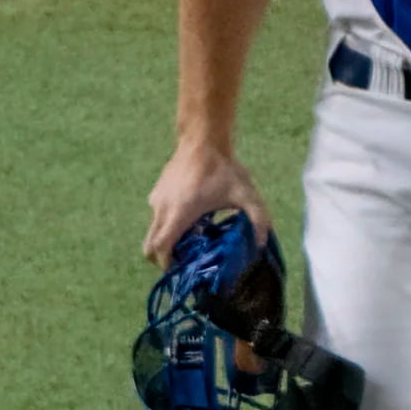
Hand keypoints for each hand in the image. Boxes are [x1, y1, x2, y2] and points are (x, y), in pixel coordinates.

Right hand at [143, 141, 267, 264]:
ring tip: (192, 237)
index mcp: (179, 214)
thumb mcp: (246, 194)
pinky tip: (189, 218)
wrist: (203, 139)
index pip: (161, 249)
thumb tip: (262, 244)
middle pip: (149, 246)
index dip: (168, 264)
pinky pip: (156, 217)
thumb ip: (258, 219)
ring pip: (152, 232)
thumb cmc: (224, 168)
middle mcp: (162, 209)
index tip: (183, 270)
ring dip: (166, 241)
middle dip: (163, 259)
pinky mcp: (157, 192)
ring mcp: (156, 200)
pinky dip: (166, 225)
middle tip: (184, 260)